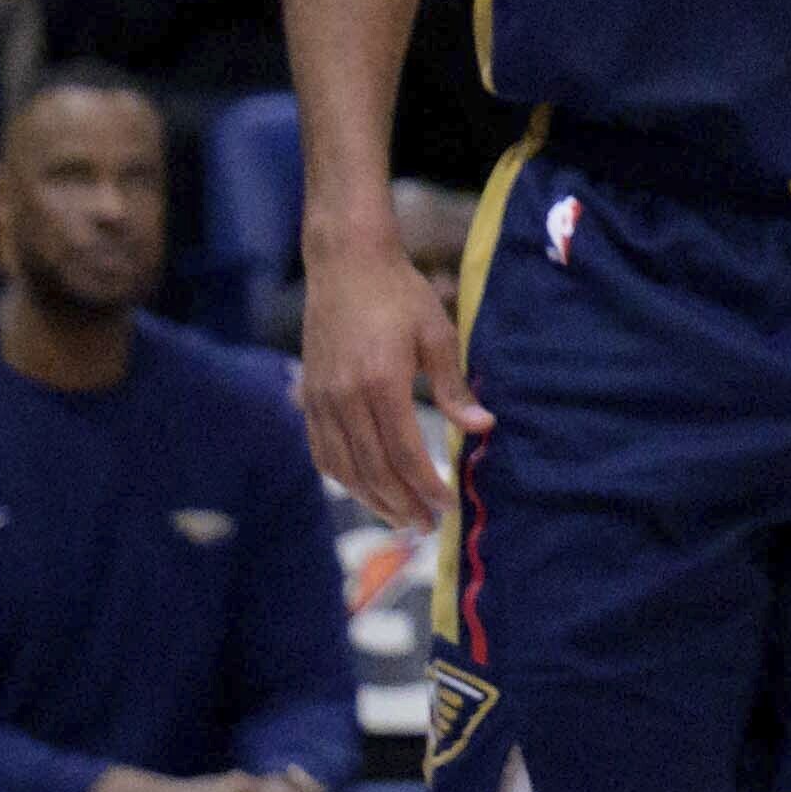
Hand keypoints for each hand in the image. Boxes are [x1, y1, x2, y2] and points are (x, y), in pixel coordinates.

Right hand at [300, 225, 477, 530]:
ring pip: (343, 467)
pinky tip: (362, 487)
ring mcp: (320, 400)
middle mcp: (345, 399)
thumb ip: (454, 387)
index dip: (426, 484)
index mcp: (381, 384)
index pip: (404, 452)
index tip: (446, 504)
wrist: (345, 265)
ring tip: (398, 516)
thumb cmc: (400, 294)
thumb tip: (482, 428)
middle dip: (400, 502)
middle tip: (425, 526)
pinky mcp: (308, 397)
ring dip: (370, 498)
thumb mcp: (437, 334)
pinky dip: (342, 476)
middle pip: (372, 468)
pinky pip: (322, 451)